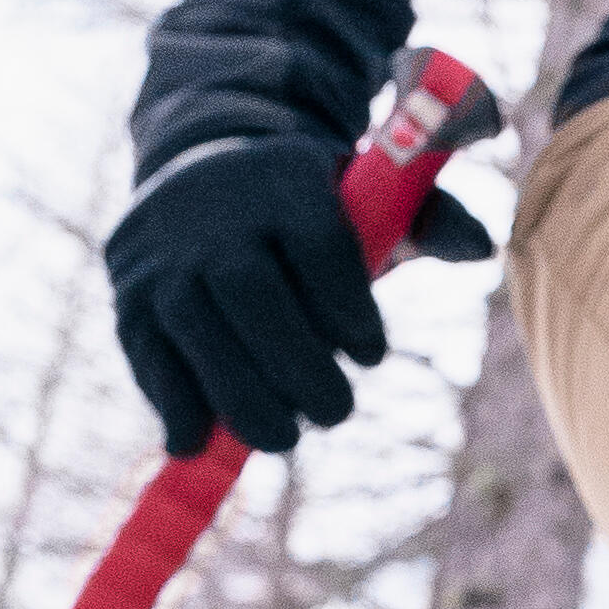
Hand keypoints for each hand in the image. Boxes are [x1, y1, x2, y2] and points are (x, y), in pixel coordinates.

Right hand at [106, 135, 491, 458]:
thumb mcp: (368, 198)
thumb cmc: (309, 203)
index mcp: (285, 178)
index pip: (320, 245)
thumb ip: (428, 222)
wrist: (205, 165)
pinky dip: (170, 400)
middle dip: (296, 366)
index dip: (349, 309)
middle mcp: (214, 208)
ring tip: (281, 438)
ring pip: (194, 328)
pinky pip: (145, 350)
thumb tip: (481, 248)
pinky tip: (196, 443)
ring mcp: (161, 250)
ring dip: (238, 396)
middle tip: (335, 414)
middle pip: (251, 293)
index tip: (374, 356)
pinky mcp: (127, 289)